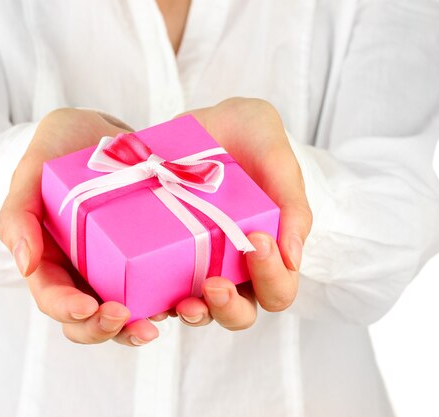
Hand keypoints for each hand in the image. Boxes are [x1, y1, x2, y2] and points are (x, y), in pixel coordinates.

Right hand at [0, 108, 158, 345]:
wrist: (100, 130)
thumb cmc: (58, 148)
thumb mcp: (31, 171)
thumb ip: (18, 213)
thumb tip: (25, 264)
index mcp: (52, 260)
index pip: (54, 299)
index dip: (68, 310)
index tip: (88, 307)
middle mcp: (84, 271)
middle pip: (91, 320)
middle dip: (108, 329)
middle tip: (131, 321)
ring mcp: (117, 267)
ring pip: (127, 313)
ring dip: (142, 326)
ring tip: (164, 319)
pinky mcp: (148, 256)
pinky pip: (158, 286)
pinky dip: (171, 297)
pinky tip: (188, 295)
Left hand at [168, 98, 312, 328]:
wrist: (210, 121)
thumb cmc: (252, 139)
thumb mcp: (277, 158)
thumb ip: (292, 203)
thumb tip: (293, 257)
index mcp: (268, 253)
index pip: (277, 289)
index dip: (272, 277)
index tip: (258, 240)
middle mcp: (233, 267)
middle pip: (238, 313)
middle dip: (229, 308)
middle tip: (215, 283)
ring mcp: (196, 265)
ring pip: (198, 310)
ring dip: (193, 312)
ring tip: (183, 300)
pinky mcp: (162, 255)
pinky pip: (157, 289)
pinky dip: (152, 298)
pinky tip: (145, 293)